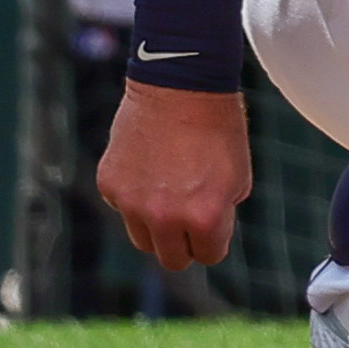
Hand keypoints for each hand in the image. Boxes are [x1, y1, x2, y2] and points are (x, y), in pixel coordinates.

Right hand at [96, 81, 253, 272]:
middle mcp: (164, 217)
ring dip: (158, 226)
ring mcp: (131, 203)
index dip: (214, 242)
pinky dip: (136, 198)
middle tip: (190, 223)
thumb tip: (207, 235)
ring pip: (143, 239)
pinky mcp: (109, 186)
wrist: (181, 87)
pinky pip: (123, 208)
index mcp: (203, 217)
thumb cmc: (218, 128)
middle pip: (171, 259)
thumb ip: (221, 213)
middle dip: (184, 245)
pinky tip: (151, 169)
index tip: (213, 230)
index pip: (209, 256)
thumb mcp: (238, 177)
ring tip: (171, 193)